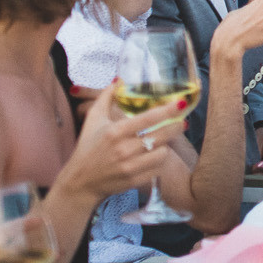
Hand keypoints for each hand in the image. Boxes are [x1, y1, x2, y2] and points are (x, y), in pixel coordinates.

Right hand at [56, 93, 181, 206]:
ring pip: (163, 153)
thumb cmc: (87, 147)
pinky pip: (158, 169)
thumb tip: (119, 79)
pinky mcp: (134, 181)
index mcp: (115, 131)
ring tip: (164, 140)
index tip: (181, 103)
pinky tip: (155, 156)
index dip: (168, 110)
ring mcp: (130, 166)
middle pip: (161, 135)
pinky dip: (159, 161)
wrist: (81, 182)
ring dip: (166, 145)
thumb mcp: (93, 119)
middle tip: (182, 122)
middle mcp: (124, 149)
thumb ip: (106, 97)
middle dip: (176, 127)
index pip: (148, 118)